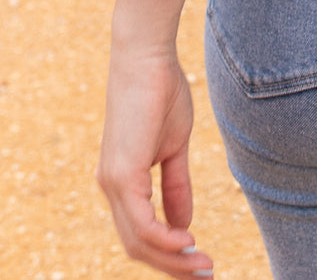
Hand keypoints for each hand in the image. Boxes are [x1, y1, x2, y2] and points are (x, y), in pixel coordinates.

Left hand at [97, 42, 212, 276]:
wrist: (148, 57)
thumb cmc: (161, 92)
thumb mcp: (174, 147)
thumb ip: (176, 186)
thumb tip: (184, 226)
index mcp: (121, 182)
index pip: (141, 233)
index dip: (169, 254)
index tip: (201, 263)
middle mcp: (111, 187)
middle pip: (137, 247)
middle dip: (172, 267)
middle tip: (206, 275)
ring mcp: (113, 182)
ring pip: (139, 241)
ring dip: (172, 259)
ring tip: (203, 266)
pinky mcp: (122, 173)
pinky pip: (141, 222)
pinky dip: (165, 239)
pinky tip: (187, 242)